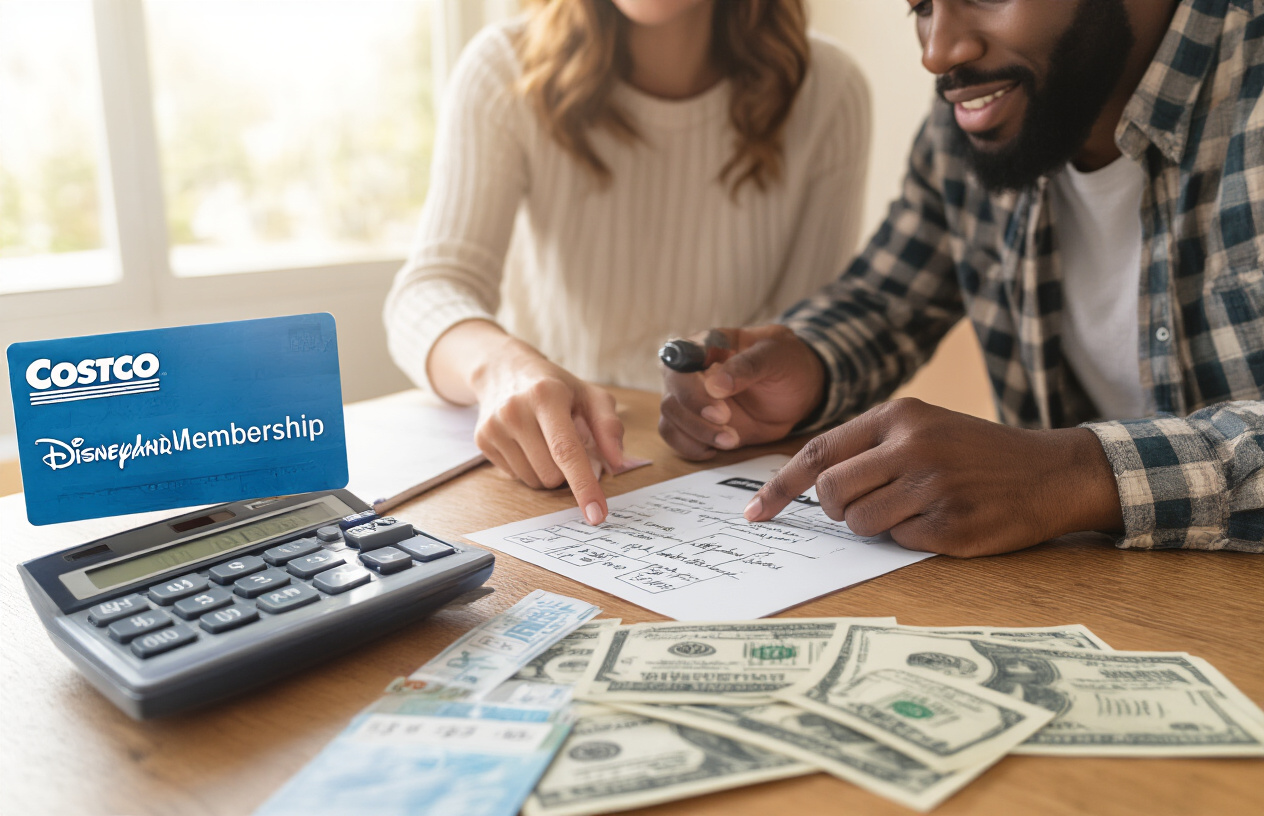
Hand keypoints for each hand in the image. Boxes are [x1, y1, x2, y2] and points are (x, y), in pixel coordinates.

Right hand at [430, 322, 622, 524]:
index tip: (596, 514)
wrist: (503, 368)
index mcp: (546, 395)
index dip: (584, 485)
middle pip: (552, 474)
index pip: (567, 451)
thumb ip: (609, 426)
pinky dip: (529, 468)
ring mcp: (495, 426)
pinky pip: (516, 478)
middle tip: (565, 443)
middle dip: (567, 471)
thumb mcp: (589, 395)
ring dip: (548, 472)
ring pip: (534, 481)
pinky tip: (526, 442)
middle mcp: (515, 410)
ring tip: (544, 441)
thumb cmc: (554, 385)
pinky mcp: (482, 440)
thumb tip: (617, 463)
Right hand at [658, 325, 824, 459]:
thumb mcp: (775, 356)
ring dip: (697, 435)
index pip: (678, 362)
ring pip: (671, 421)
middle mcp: (689, 373)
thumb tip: (715, 386)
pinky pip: (678, 439)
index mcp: (704, 346)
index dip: (692, 386)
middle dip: (696, 416)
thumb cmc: (784, 362)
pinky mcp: (697, 425)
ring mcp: (690, 401)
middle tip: (726, 423)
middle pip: (672, 397)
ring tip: (730, 440)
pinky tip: (717, 448)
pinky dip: (692, 448)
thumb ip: (747, 366)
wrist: (797, 389)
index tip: (719, 404)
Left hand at [743, 398, 1123, 556]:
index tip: (754, 513)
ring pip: (859, 524)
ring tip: (915, 508)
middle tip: (873, 503)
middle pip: (831, 494)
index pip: (817, 452)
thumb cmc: (975, 452)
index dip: (780, 487)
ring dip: (877, 526)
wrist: (1050, 472)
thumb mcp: (922, 427)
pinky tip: (943, 520)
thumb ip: (869, 447)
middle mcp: (911, 446)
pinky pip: (899, 543)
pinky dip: (912, 539)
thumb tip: (810, 485)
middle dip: (838, 509)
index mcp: (898, 415)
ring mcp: (931, 486)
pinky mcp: (950, 524)